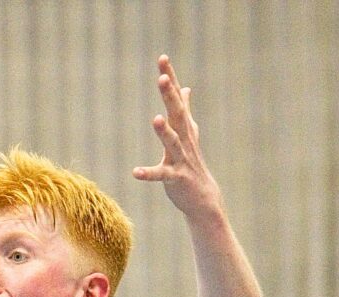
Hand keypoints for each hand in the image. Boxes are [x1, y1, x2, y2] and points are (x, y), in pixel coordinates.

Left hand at [132, 56, 222, 220]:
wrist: (203, 196)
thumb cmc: (191, 163)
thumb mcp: (188, 133)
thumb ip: (185, 110)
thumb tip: (186, 88)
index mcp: (184, 127)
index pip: (177, 98)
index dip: (170, 78)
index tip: (163, 58)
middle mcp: (185, 139)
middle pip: (177, 113)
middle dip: (170, 96)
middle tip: (163, 77)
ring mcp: (181, 158)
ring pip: (172, 142)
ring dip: (164, 131)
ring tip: (155, 118)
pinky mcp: (175, 178)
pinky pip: (161, 175)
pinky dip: (148, 173)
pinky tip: (135, 172)